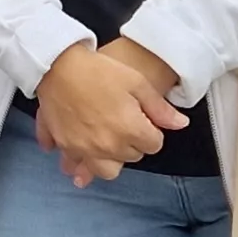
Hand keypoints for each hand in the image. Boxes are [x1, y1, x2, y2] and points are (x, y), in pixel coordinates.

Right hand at [34, 39, 186, 184]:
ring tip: (108, 141)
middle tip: (124, 121)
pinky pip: (79, 164)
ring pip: (107, 171)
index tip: (142, 118)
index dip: (151, 130)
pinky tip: (84, 146)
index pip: (154, 145)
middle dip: (133, 142)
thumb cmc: (98, 70)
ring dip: (111, 159)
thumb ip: (160, 108)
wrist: (57, 66)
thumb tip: (180, 124)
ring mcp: (85, 149)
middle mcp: (109, 146)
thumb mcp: (137, 82)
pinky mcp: (67, 147)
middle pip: (133, 157)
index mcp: (130, 130)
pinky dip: (83, 160)